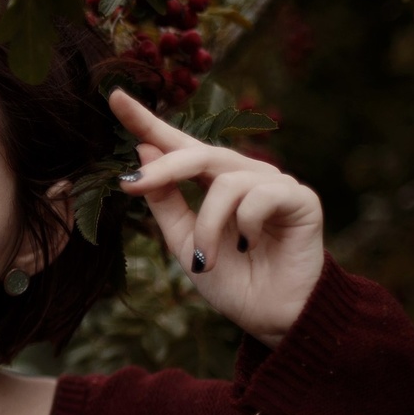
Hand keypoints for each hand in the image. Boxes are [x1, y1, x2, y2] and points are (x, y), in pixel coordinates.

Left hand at [108, 89, 324, 348]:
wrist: (272, 317)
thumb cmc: (231, 281)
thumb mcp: (183, 242)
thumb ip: (165, 201)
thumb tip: (143, 153)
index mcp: (213, 183)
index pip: (178, 144)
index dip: (147, 122)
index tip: (113, 97)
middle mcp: (244, 174)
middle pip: (199, 153)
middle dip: (162, 167)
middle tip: (131, 185)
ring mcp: (274, 183)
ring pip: (225, 183)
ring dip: (207, 226)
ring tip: (206, 261)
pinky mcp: (300, 197)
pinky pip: (258, 197)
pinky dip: (244, 227)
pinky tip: (250, 248)